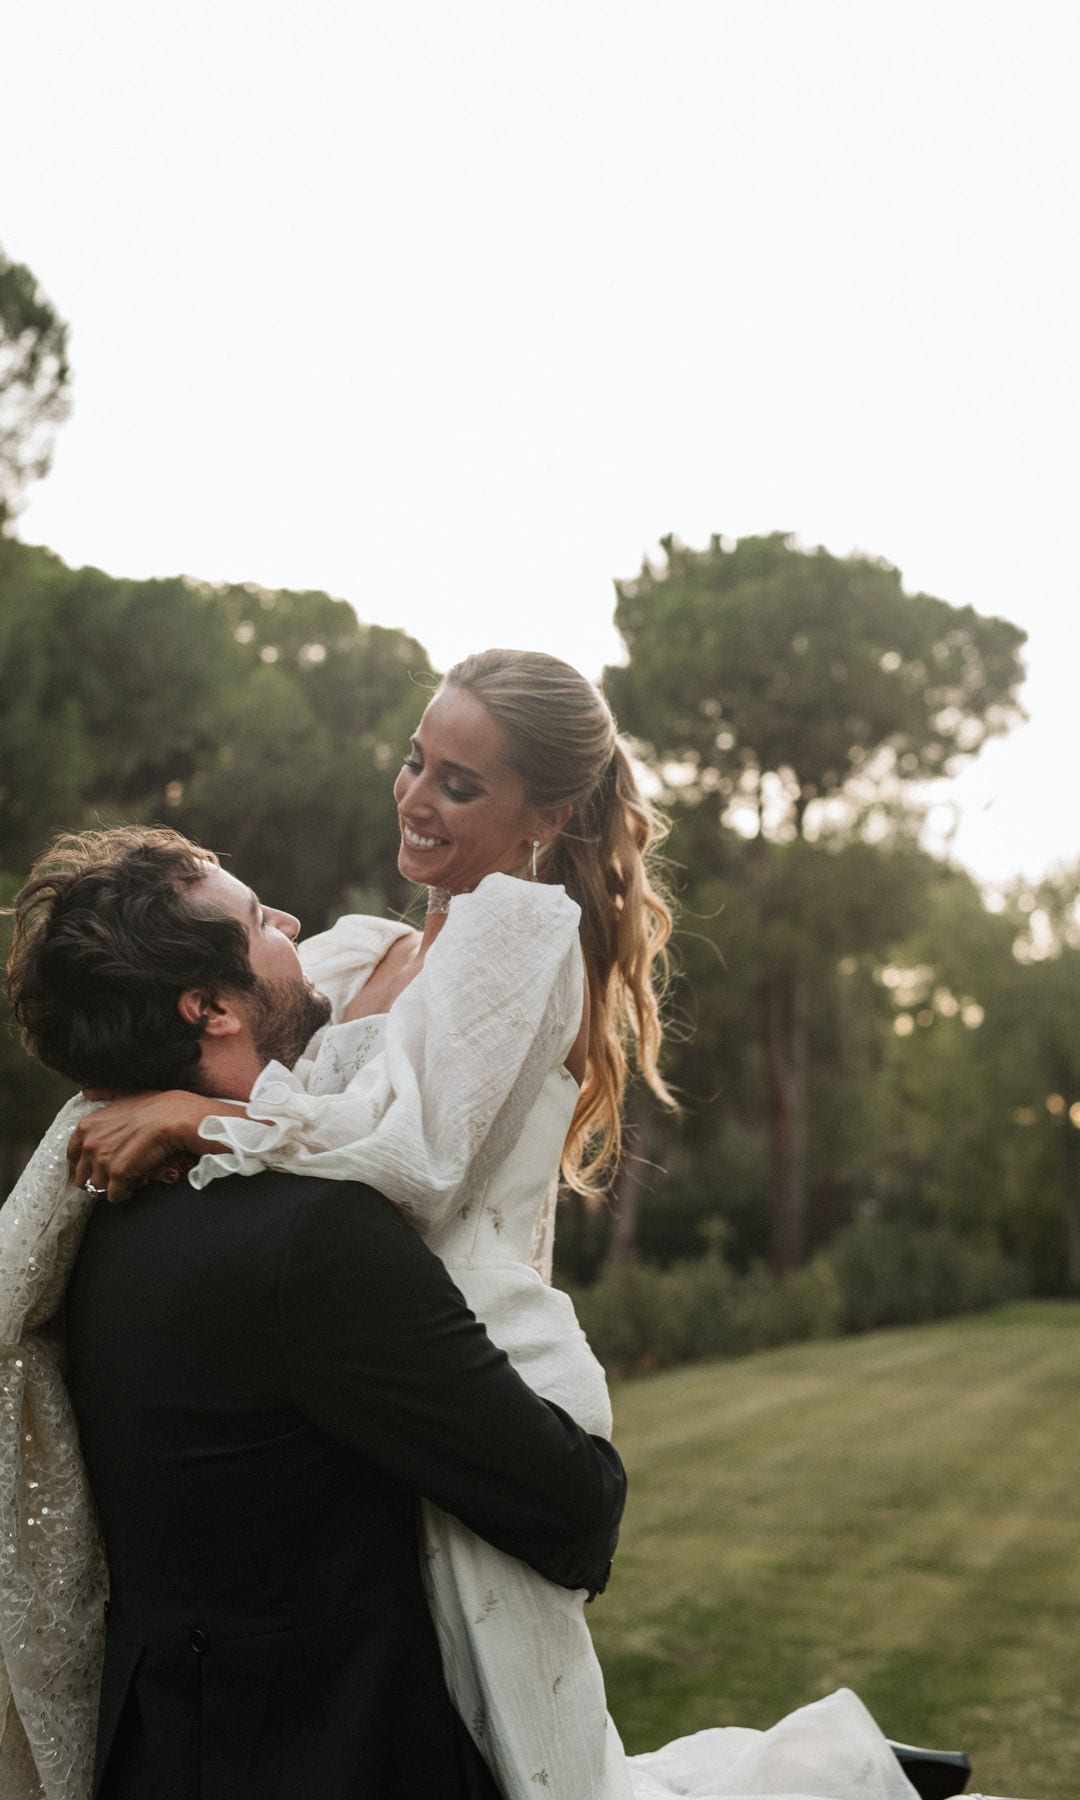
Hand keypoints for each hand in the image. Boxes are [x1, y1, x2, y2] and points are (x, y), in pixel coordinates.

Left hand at [67, 1091, 228, 1204]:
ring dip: (111, 1187)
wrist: (173, 1117)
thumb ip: (102, 1094)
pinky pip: (114, 1196)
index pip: (72, 1155)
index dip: (84, 1164)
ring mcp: (103, 1161)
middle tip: (112, 1178)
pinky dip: (124, 1194)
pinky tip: (135, 1185)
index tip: (95, 1167)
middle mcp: (90, 1144)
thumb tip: (88, 1092)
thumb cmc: (153, 1105)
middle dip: (96, 1179)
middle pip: (81, 1176)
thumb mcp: (123, 1094)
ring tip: (127, 1180)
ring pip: (97, 1188)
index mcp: (86, 1127)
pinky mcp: (119, 1175)